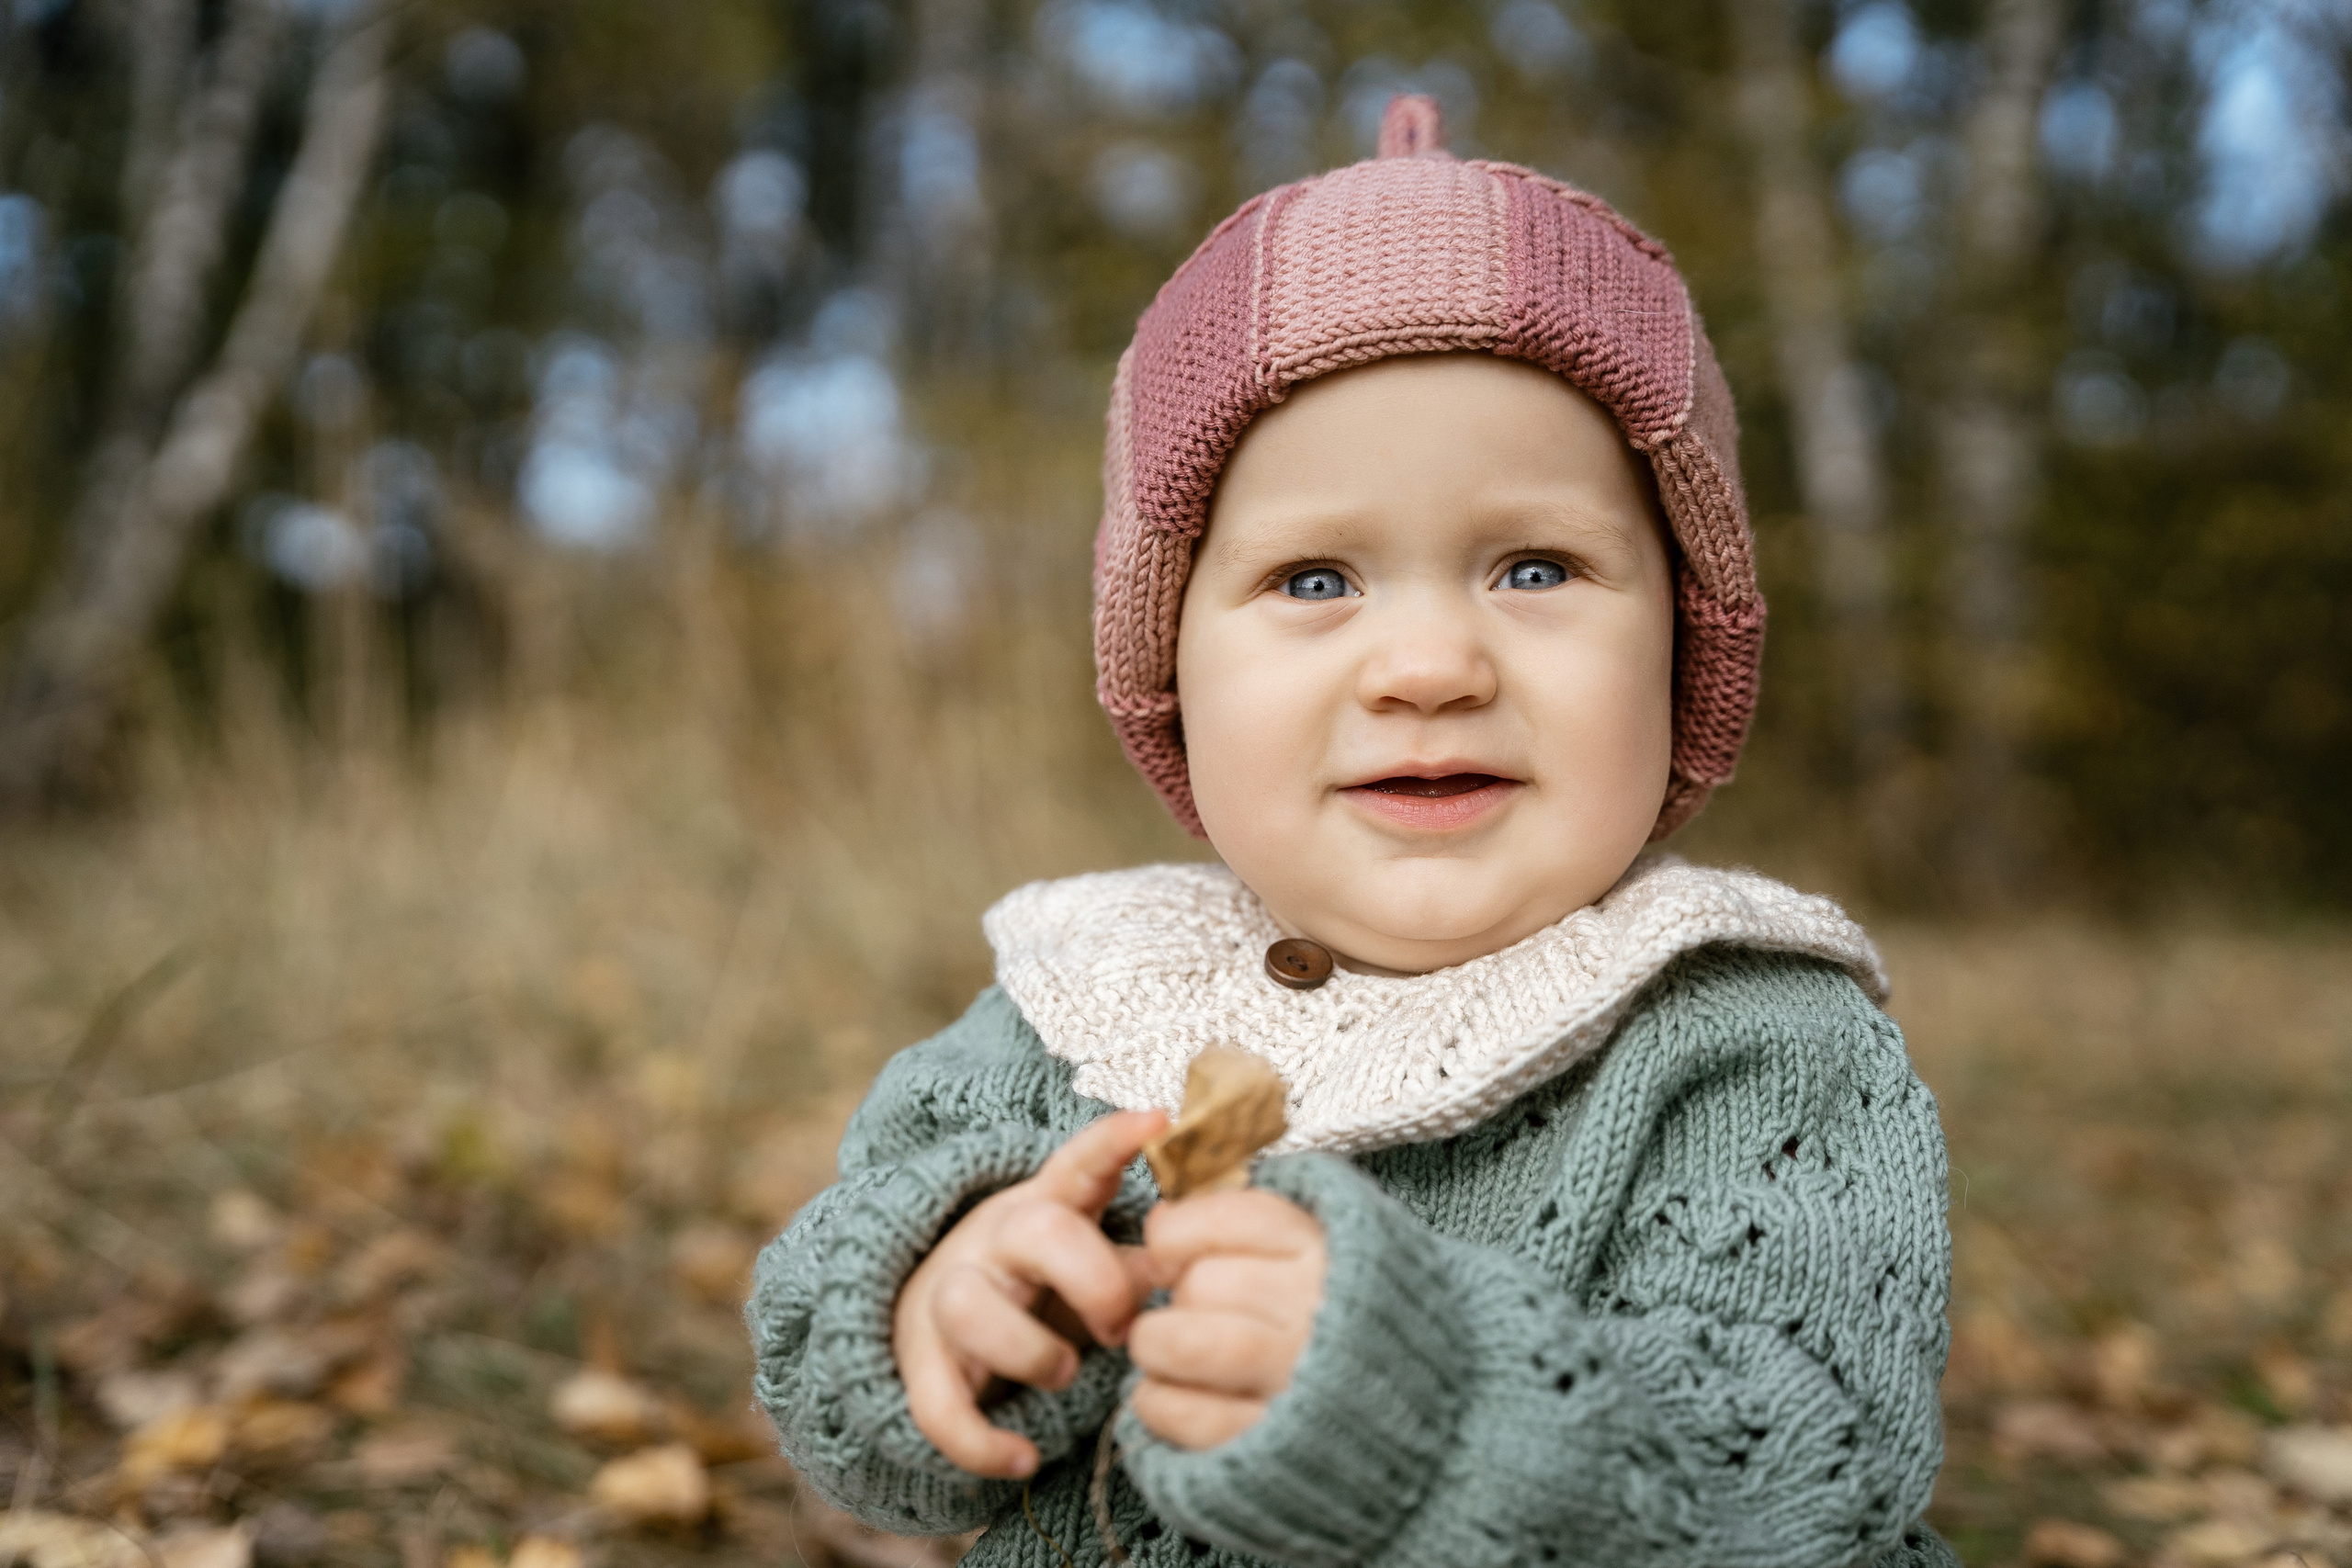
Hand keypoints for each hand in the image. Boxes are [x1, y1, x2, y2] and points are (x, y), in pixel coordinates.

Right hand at [893, 1109, 1166, 1478]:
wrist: (930, 1329)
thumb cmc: (1035, 1293)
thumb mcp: (1085, 1267)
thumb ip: (1137, 1268)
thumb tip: (1196, 1270)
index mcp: (1045, 1209)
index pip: (1078, 1165)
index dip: (1114, 1142)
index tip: (1158, 1121)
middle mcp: (992, 1242)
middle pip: (1035, 1229)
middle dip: (1092, 1278)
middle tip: (1121, 1328)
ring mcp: (947, 1298)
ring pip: (967, 1305)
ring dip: (1028, 1350)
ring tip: (1065, 1376)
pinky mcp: (918, 1364)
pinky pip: (937, 1405)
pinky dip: (981, 1443)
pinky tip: (1022, 1459)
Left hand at [1128, 1188, 1326, 1449]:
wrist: (1404, 1405)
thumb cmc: (1334, 1314)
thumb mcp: (1312, 1246)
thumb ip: (1244, 1223)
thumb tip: (1161, 1220)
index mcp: (1327, 1253)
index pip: (1232, 1219)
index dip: (1177, 1231)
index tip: (1170, 1250)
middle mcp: (1319, 1313)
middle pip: (1206, 1283)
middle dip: (1176, 1294)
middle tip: (1187, 1309)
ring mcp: (1298, 1382)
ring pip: (1188, 1344)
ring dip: (1157, 1344)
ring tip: (1165, 1349)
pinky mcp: (1271, 1444)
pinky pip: (1185, 1414)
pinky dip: (1157, 1401)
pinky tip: (1168, 1392)